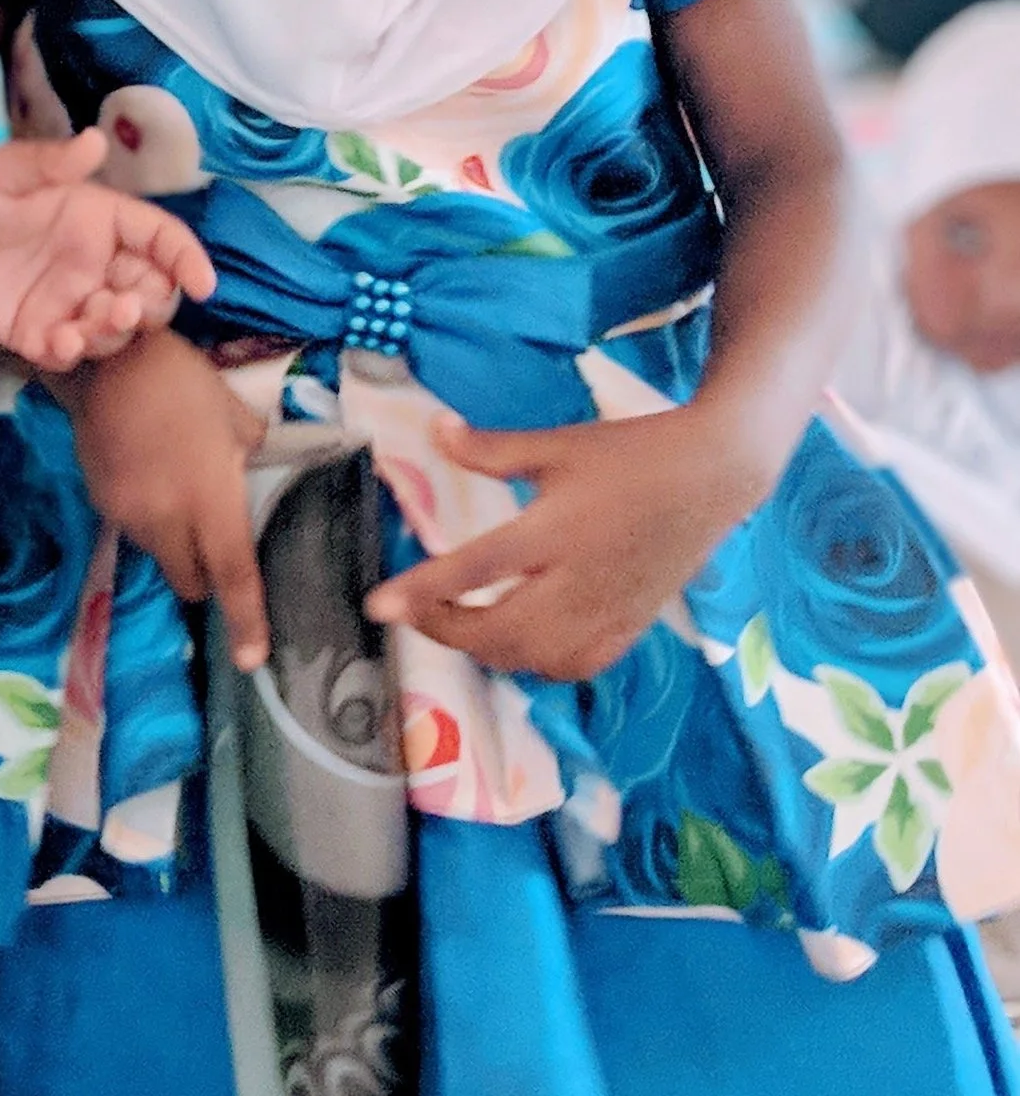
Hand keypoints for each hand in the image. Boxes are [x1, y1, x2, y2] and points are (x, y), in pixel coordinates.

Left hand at [0, 131, 214, 369]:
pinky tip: (60, 342)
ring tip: (88, 325)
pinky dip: (74, 352)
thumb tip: (95, 141)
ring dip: (116, 332)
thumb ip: (48, 162)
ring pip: (117, 327)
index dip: (186, 259)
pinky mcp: (37, 332)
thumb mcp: (0, 168)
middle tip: (124, 305)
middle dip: (152, 305)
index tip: (203, 284)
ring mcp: (67, 300)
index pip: (158, 238)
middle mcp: (91, 262)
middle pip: (150, 291)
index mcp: (96, 218)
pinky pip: (70, 351)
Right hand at [55, 322, 271, 670]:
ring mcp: (129, 515)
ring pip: (161, 558)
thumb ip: (255, 455)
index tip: (252, 659)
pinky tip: (151, 479)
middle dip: (208, 579)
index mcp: (210, 499)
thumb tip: (265, 474)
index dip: (246, 621)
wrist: (106, 361)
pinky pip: (134, 531)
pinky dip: (150, 522)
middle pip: (191, 583)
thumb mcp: (236, 415)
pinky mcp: (101, 504)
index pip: (234, 575)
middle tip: (218, 545)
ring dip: (177, 547)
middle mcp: (167, 519)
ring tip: (179, 496)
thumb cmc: (183, 382)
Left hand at [363, 403, 771, 680]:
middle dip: (444, 629)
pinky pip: (574, 666)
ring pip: (533, 659)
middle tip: (411, 612)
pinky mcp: (631, 626)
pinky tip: (519, 642)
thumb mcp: (558, 444)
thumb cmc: (632, 453)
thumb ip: (491, 449)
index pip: (476, 570)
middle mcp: (580, 580)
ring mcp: (608, 611)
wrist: (716, 474)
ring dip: (485, 650)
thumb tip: (434, 429)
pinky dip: (536, 664)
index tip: (378, 606)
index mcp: (556, 529)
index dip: (423, 591)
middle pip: (499, 630)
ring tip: (457, 623)